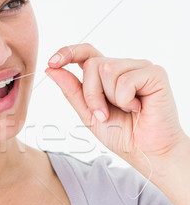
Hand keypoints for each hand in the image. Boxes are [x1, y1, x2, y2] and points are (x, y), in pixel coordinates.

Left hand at [45, 42, 187, 168]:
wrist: (147, 152)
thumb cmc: (123, 134)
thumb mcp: (88, 114)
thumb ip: (71, 90)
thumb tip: (50, 68)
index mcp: (107, 74)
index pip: (85, 52)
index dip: (68, 52)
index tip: (52, 63)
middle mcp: (124, 66)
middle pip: (92, 64)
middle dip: (91, 94)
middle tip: (104, 114)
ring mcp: (140, 67)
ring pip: (106, 68)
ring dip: (109, 98)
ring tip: (125, 110)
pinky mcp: (155, 74)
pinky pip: (125, 80)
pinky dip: (125, 99)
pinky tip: (138, 107)